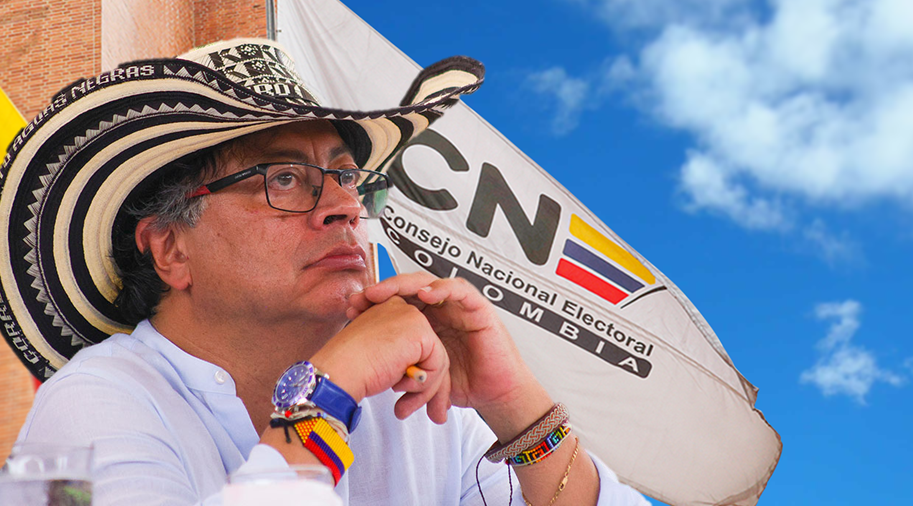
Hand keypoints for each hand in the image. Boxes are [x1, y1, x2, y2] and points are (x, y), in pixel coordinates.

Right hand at [310, 295, 452, 423]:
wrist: (338, 371)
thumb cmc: (352, 371)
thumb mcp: (385, 364)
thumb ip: (407, 366)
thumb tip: (434, 389)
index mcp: (392, 314)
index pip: (420, 347)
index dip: (420, 377)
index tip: (408, 402)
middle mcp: (404, 310)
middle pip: (433, 353)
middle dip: (430, 388)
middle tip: (419, 412)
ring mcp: (413, 318)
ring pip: (438, 361)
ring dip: (425, 391)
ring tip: (404, 406)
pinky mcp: (420, 331)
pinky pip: (438, 364)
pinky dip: (424, 384)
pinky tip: (400, 386)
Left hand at [347, 273, 552, 437]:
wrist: (495, 394)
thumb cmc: (464, 383)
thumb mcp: (424, 376)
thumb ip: (402, 373)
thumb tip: (371, 384)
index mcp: (425, 323)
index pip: (396, 303)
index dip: (374, 303)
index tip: (351, 309)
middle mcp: (440, 310)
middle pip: (408, 289)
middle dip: (384, 290)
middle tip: (363, 297)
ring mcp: (458, 307)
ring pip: (429, 283)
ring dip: (405, 285)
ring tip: (385, 292)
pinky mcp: (478, 308)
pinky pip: (459, 290)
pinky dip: (442, 288)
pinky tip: (425, 294)